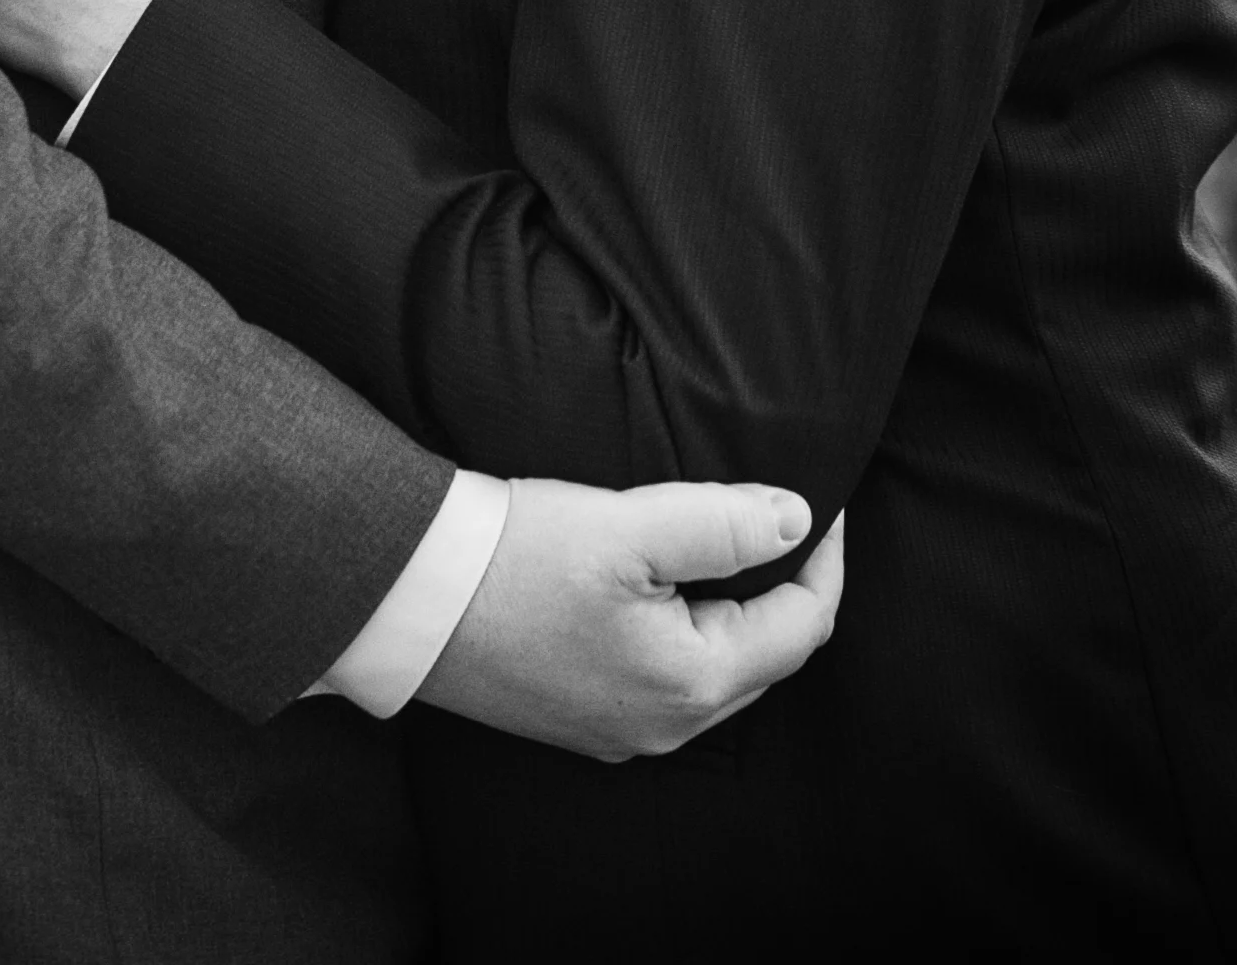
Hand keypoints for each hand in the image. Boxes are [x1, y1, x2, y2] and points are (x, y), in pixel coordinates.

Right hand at [417, 479, 842, 760]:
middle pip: (766, 657)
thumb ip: (723, 524)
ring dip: (739, 613)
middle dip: (786, 589)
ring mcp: (622, 732)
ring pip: (718, 672)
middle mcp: (666, 727)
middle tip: (785, 519)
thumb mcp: (629, 525)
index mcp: (690, 683)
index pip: (802, 627)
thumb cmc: (515, 556)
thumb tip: (798, 520)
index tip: (825, 504)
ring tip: (736, 547)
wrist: (411, 599)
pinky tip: (671, 589)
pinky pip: (670, 680)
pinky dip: (691, 633)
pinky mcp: (585, 721)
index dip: (824, 560)